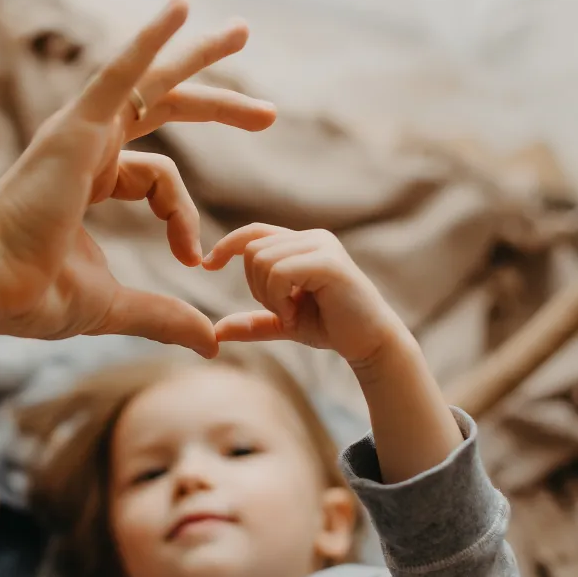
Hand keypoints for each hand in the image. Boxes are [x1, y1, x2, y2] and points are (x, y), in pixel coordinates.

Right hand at [0, 0, 275, 357]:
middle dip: (215, 105)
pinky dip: (149, 41)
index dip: (183, 218)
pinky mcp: (76, 127)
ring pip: (150, 82)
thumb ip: (166, 316)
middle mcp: (88, 148)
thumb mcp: (118, 305)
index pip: (159, 180)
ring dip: (196, 57)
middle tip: (268, 112)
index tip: (193, 258)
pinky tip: (182, 10)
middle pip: (162, 110)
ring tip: (241, 31)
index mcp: (92, 181)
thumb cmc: (35, 295)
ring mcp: (81, 133)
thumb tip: (211, 342)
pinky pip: (119, 73)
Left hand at [203, 224, 409, 366]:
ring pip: (262, 260)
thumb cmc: (331, 328)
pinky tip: (295, 314)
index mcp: (301, 244)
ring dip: (268, 295)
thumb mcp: (283, 323)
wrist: (369, 344)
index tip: (208, 265)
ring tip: (291, 312)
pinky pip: (279, 271)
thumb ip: (253, 323)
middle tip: (281, 311)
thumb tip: (215, 332)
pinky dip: (278, 298)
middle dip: (255, 287)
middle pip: (252, 250)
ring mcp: (322, 246)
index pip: (254, 232)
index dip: (226, 245)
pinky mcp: (329, 262)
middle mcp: (312, 237)